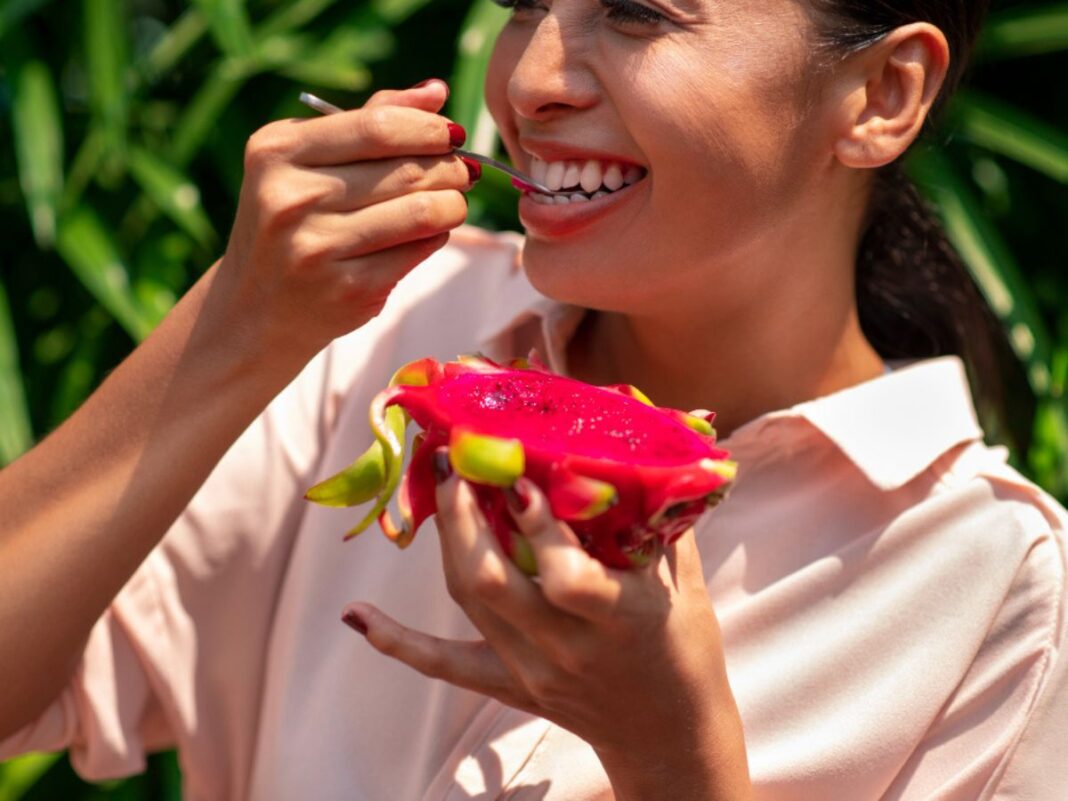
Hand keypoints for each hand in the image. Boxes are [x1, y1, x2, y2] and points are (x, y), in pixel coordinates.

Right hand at [212, 80, 471, 367]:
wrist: (257, 310)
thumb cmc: (292, 223)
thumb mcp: (308, 164)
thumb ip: (369, 121)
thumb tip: (436, 91)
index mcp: (276, 152)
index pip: (377, 126)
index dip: (429, 129)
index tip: (452, 135)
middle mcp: (290, 198)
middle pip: (406, 170)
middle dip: (450, 168)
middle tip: (461, 172)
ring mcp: (318, 248)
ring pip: (422, 212)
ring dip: (453, 204)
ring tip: (453, 202)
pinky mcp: (348, 290)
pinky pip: (418, 251)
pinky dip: (436, 238)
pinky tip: (428, 234)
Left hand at [343, 475, 752, 800]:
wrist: (669, 732)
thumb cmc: (684, 642)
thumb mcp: (682, 580)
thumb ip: (654, 517)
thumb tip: (630, 441)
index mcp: (619, 620)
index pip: (566, 578)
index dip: (538, 528)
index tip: (516, 478)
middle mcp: (567, 649)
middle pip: (496, 584)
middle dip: (466, 518)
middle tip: (457, 463)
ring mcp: (531, 670)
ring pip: (470, 603)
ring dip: (447, 541)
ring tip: (442, 486)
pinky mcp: (509, 684)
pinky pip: (445, 665)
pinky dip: (397, 641)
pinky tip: (356, 615)